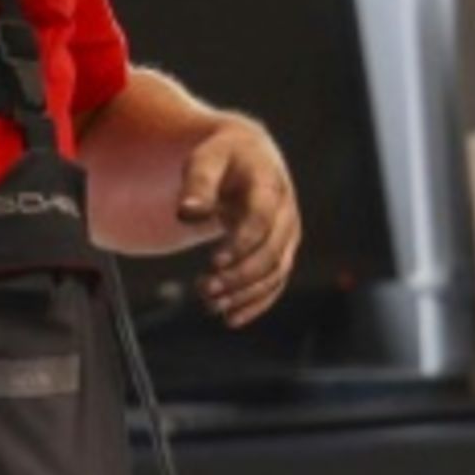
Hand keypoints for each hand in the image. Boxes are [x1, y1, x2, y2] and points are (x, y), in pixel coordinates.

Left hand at [177, 105, 306, 322]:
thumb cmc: (222, 156)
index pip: (261, 221)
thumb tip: (187, 213)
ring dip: (244, 294)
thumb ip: (197, 183)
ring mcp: (287, 235)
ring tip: (210, 305)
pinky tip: (232, 318)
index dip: (240, 245)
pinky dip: (256, 303)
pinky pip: (275, 283)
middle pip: (270, 253)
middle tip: (203, 290)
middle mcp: (285, 213)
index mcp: (269, 186)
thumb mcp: (206, 159)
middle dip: (238, 276)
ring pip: (275, 273)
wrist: (248, 156)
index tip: (213, 263)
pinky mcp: (281, 251)